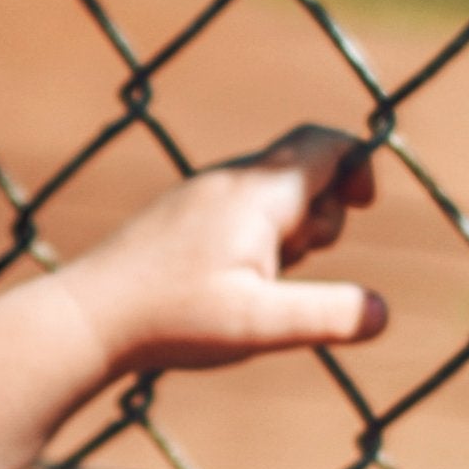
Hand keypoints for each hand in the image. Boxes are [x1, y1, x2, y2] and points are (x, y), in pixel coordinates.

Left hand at [58, 124, 386, 374]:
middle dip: (323, 211)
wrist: (86, 319)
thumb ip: (327, 316)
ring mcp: (197, 195)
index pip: (327, 143)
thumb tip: (382, 314)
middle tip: (296, 263)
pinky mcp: (177, 218)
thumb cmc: (172, 318)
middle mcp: (227, 180)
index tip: (364, 206)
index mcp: (256, 193)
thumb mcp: (259, 325)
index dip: (360, 166)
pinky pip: (236, 210)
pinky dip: (253, 239)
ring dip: (287, 230)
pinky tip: (227, 284)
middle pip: (303, 167)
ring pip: (269, 192)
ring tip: (259, 281)